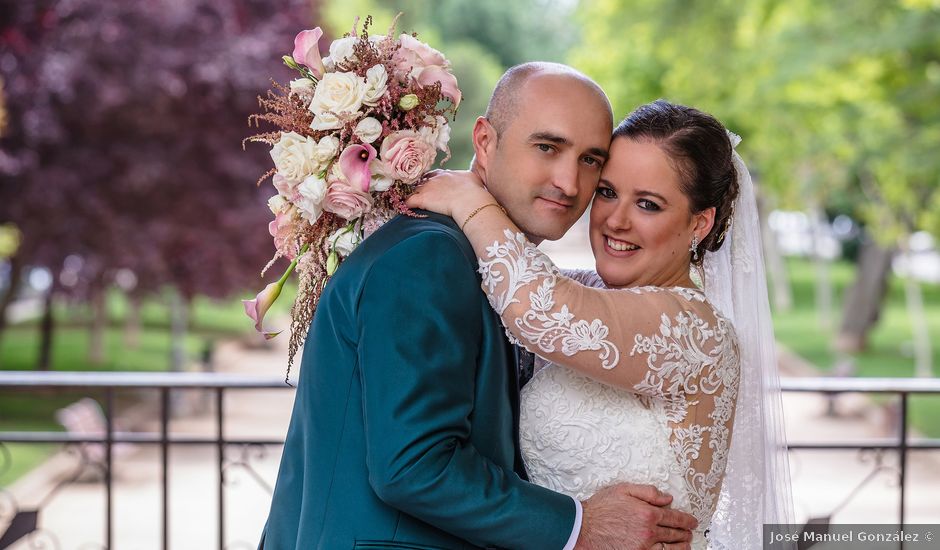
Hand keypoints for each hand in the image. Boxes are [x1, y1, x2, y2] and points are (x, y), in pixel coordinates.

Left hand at [406, 170, 493, 221]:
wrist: (470, 201)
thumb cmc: (475, 192)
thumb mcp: (473, 179)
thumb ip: (467, 177)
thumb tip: (468, 179)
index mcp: (448, 174)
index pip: (436, 175)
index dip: (433, 181)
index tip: (433, 186)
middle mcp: (436, 178)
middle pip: (423, 180)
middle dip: (421, 186)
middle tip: (421, 193)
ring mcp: (428, 188)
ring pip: (415, 189)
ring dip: (413, 193)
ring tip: (411, 200)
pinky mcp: (423, 199)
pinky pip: (409, 200)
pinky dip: (407, 204)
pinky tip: (406, 208)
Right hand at [575, 483, 696, 549]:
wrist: (584, 527)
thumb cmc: (601, 508)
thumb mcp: (624, 490)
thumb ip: (648, 492)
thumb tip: (667, 498)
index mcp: (648, 513)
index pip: (675, 518)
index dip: (687, 520)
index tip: (692, 522)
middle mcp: (649, 531)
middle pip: (675, 534)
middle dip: (685, 533)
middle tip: (689, 532)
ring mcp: (643, 547)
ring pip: (670, 549)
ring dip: (681, 546)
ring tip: (686, 544)